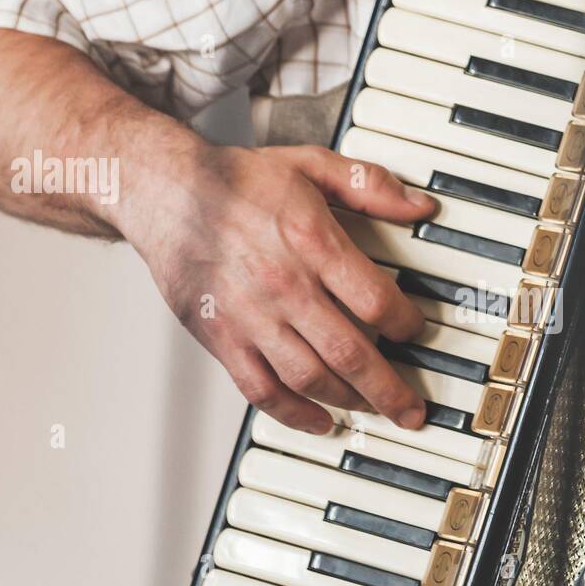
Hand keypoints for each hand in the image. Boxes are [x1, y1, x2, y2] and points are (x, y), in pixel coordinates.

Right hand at [121, 135, 434, 433]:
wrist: (165, 191)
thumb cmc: (236, 181)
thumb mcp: (311, 165)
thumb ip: (370, 186)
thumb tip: (419, 206)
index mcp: (311, 242)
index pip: (376, 300)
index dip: (406, 324)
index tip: (414, 331)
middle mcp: (284, 286)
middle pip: (351, 353)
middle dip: (390, 390)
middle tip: (412, 410)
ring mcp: (251, 317)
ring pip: (310, 378)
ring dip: (349, 403)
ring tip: (373, 411)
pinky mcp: (221, 338)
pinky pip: (261, 390)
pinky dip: (293, 414)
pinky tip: (318, 420)